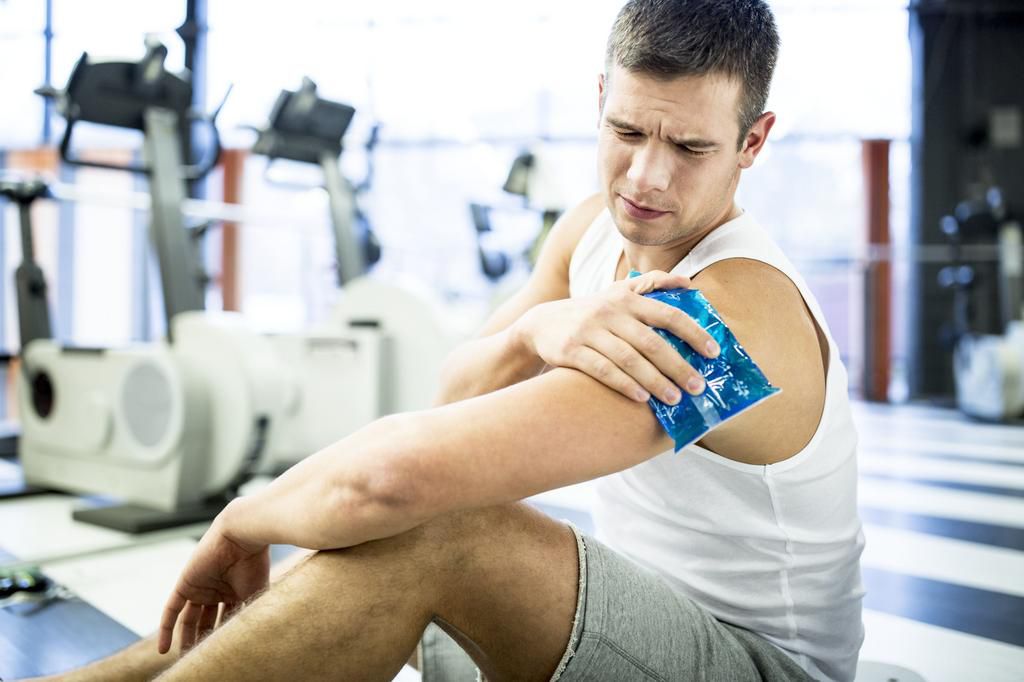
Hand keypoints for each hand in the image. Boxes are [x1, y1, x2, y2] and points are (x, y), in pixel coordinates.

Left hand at [157, 510, 269, 654]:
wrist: (243, 536)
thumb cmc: (255, 563)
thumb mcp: (255, 596)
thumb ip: (250, 616)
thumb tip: (251, 644)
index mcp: (234, 591)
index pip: (225, 619)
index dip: (222, 638)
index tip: (222, 657)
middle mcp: (216, 589)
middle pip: (206, 621)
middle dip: (203, 641)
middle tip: (202, 662)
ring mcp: (199, 587)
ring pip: (190, 619)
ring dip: (187, 639)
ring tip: (187, 660)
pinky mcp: (185, 584)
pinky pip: (172, 610)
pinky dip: (166, 629)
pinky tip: (164, 649)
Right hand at [514, 270, 718, 403]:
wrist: (540, 324)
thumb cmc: (590, 312)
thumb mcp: (616, 292)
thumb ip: (652, 285)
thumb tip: (689, 283)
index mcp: (626, 299)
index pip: (668, 314)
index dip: (693, 333)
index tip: (713, 353)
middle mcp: (609, 312)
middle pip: (652, 342)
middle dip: (679, 366)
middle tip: (699, 387)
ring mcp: (589, 331)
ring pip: (629, 359)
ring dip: (656, 381)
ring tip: (675, 399)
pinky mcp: (571, 351)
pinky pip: (603, 370)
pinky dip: (625, 384)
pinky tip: (642, 399)